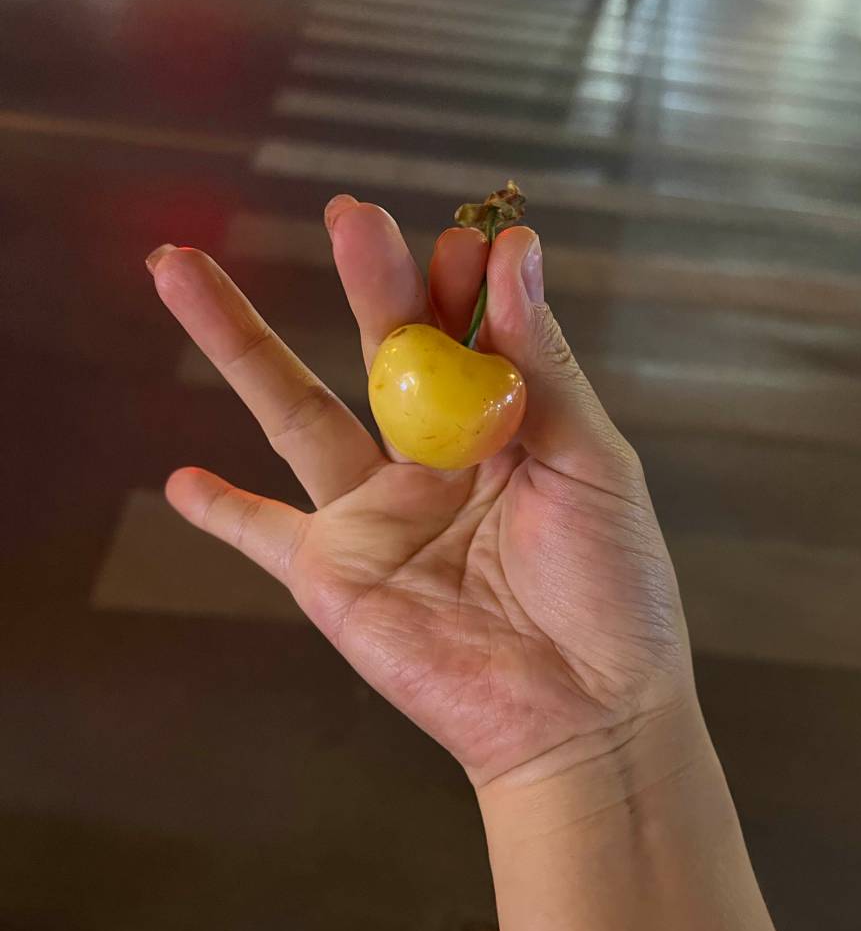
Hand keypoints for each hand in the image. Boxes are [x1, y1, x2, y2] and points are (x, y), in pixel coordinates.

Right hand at [148, 198, 695, 785]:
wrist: (585, 716)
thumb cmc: (611, 591)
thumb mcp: (593, 465)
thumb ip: (544, 366)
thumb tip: (513, 251)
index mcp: (507, 431)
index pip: (469, 334)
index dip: (461, 287)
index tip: (467, 245)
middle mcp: (433, 463)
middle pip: (384, 353)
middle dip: (366, 281)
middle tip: (352, 214)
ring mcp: (377, 516)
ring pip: (293, 414)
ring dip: (237, 342)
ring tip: (179, 269)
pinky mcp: (333, 575)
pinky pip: (263, 536)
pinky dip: (221, 514)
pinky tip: (179, 482)